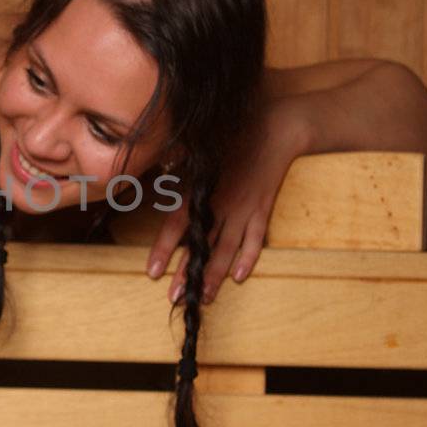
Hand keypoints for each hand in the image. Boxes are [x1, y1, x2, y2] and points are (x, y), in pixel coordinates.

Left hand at [146, 99, 304, 303]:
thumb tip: (156, 173)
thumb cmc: (231, 135)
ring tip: (205, 298)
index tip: (151, 272)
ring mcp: (243, 208)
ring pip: (226, 248)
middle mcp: (220, 203)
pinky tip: (240, 277)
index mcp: (200, 188)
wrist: (275, 128)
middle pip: (201, 244)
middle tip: (175, 298)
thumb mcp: (199, 149)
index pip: (177, 224)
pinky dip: (249, 258)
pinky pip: (256, 239)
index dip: (163, 249)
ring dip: (215, 275)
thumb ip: (177, 167)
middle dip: (187, 273)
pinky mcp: (262, 209)